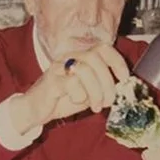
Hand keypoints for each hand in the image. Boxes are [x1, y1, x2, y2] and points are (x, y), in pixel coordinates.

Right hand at [9, 43, 129, 133]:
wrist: (35, 110)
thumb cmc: (61, 100)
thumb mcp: (87, 92)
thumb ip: (102, 87)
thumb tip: (121, 87)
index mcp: (80, 58)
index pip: (103, 48)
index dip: (118, 61)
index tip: (125, 78)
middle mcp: (69, 58)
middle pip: (96, 58)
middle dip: (107, 82)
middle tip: (108, 100)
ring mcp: (59, 68)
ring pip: (85, 70)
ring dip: (96, 91)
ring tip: (95, 105)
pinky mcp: (51, 80)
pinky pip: (72, 82)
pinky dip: (79, 95)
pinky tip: (76, 101)